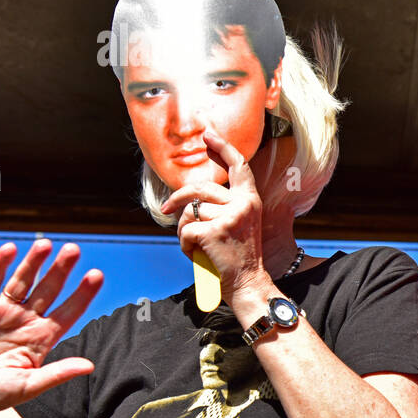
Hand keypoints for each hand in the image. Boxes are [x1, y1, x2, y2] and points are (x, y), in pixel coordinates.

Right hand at [0, 240, 101, 417]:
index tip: (97, 275)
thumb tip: (89, 366)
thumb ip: (56, 374)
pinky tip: (11, 249)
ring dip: (34, 262)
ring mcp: (4, 310)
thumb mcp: (27, 386)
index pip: (70, 310)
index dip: (83, 293)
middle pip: (49, 289)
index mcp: (44, 336)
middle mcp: (28, 318)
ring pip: (23, 280)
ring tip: (46, 244)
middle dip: (61, 270)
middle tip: (74, 250)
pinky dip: (0, 264)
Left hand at [160, 126, 268, 301]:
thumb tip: (191, 196)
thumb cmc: (237, 256)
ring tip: (200, 248)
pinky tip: (199, 256)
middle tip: (166, 207)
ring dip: (186, 232)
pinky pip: (185, 231)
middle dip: (179, 197)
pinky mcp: (213, 231)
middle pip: (201, 188)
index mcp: (251, 199)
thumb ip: (223, 205)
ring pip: (189, 213)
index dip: (222, 147)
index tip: (208, 134)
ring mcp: (229, 216)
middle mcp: (243, 203)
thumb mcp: (238, 223)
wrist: (247, 284)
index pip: (238, 166)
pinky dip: (185, 246)